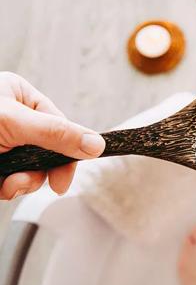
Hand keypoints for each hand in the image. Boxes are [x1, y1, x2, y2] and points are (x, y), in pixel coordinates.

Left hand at [0, 72, 104, 199]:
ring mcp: (3, 142)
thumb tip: (97, 144)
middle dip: (37, 172)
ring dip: (20, 183)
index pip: (59, 126)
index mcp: (21, 97)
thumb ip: (56, 133)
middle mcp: (14, 118)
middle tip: (23, 183)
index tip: (61, 181)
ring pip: (29, 168)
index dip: (64, 154)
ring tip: (5, 184)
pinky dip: (5, 188)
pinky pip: (10, 179)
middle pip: (47, 150)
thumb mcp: (14, 121)